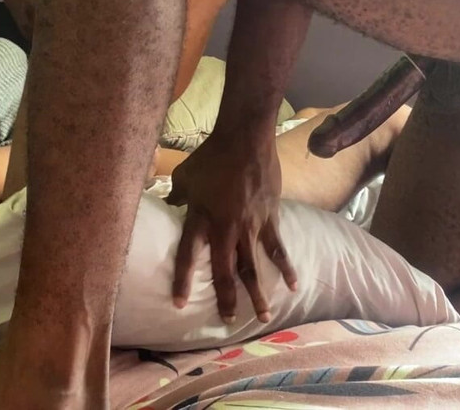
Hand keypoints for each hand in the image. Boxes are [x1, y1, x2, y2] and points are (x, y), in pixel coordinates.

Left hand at [167, 132, 296, 323]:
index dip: (183, 281)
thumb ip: (176, 196)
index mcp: (201, 218)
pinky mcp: (270, 218)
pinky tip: (292, 286)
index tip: (179, 304)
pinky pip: (277, 248)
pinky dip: (285, 267)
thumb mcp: (185, 176)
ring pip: (253, 266)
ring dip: (257, 293)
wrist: (246, 139)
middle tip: (227, 319)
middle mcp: (226, 228)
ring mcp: (251, 226)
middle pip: (224, 271)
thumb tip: (167, 206)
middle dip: (225, 298)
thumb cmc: (211, 156)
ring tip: (262, 316)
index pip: (188, 256)